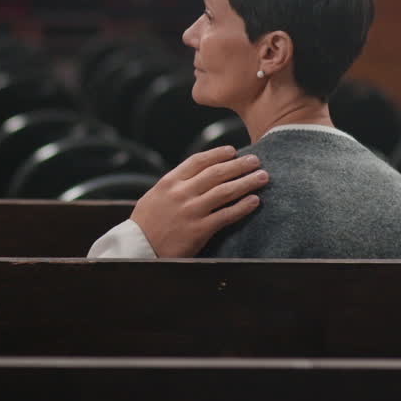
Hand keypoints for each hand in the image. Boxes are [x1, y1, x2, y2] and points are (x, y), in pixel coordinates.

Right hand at [130, 146, 266, 257]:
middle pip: (216, 173)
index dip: (217, 154)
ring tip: (262, 177)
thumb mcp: (154, 196)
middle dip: (239, 165)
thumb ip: (174, 186)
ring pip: (225, 191)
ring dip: (246, 182)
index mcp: (169, 182)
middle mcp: (181, 193)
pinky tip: (255, 201)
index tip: (232, 151)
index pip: (198, 161)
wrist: (138, 249)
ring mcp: (191, 211)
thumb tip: (195, 177)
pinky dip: (243, 207)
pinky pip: (226, 215)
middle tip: (255, 161)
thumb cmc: (145, 223)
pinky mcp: (199, 230)